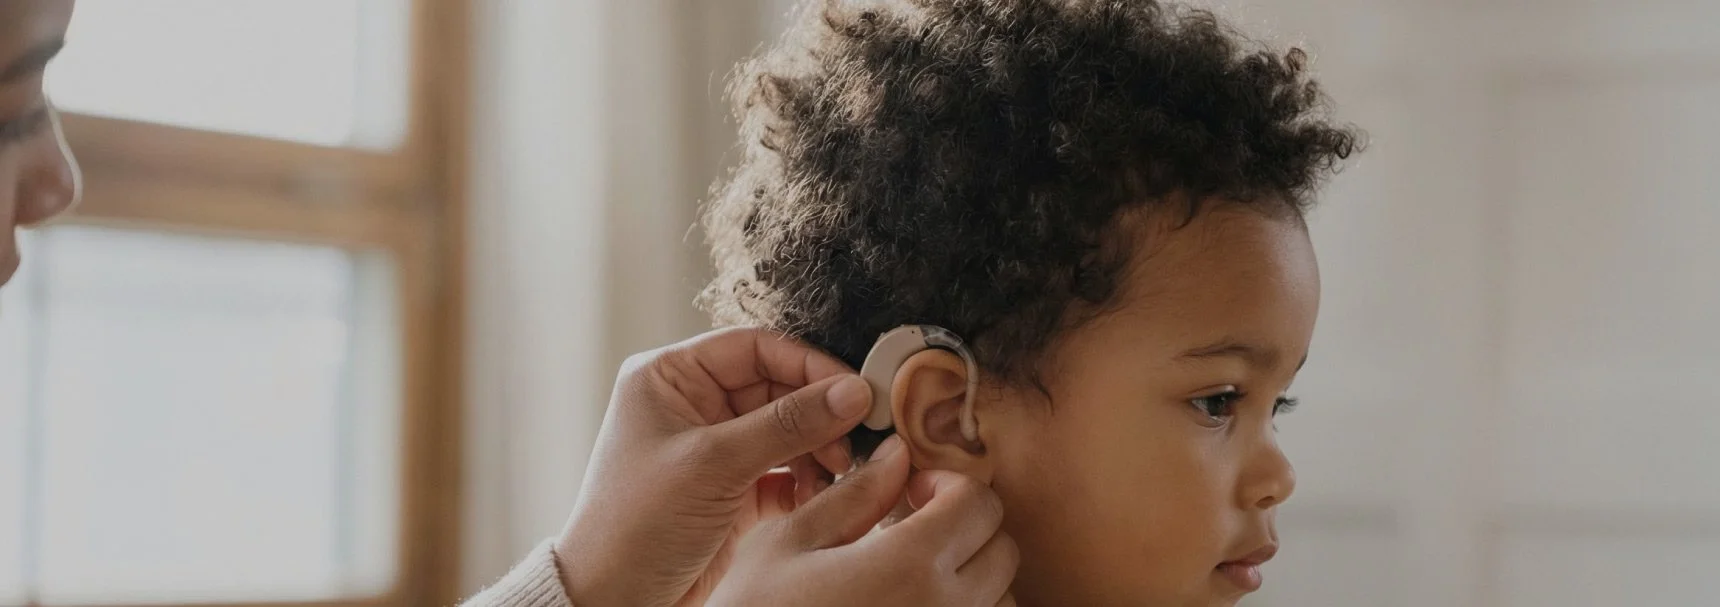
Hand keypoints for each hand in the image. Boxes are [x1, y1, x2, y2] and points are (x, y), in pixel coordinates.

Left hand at [554, 328, 873, 606]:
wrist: (612, 601)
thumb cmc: (634, 525)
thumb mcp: (714, 464)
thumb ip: (787, 424)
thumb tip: (852, 392)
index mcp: (669, 377)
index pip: (754, 348)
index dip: (808, 364)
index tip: (854, 389)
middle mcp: (691, 405)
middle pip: (777, 388)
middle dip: (819, 413)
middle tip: (857, 435)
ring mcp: (713, 449)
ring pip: (785, 431)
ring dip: (818, 449)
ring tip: (840, 470)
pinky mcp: (730, 490)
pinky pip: (782, 471)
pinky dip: (807, 481)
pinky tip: (823, 493)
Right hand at [708, 435, 1020, 606]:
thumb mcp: (786, 543)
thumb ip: (852, 495)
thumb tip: (895, 454)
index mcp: (910, 565)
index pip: (978, 503)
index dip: (947, 484)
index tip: (913, 492)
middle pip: (1002, 550)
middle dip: (966, 526)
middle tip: (916, 526)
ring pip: (999, 598)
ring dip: (973, 576)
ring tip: (916, 572)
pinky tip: (912, 602)